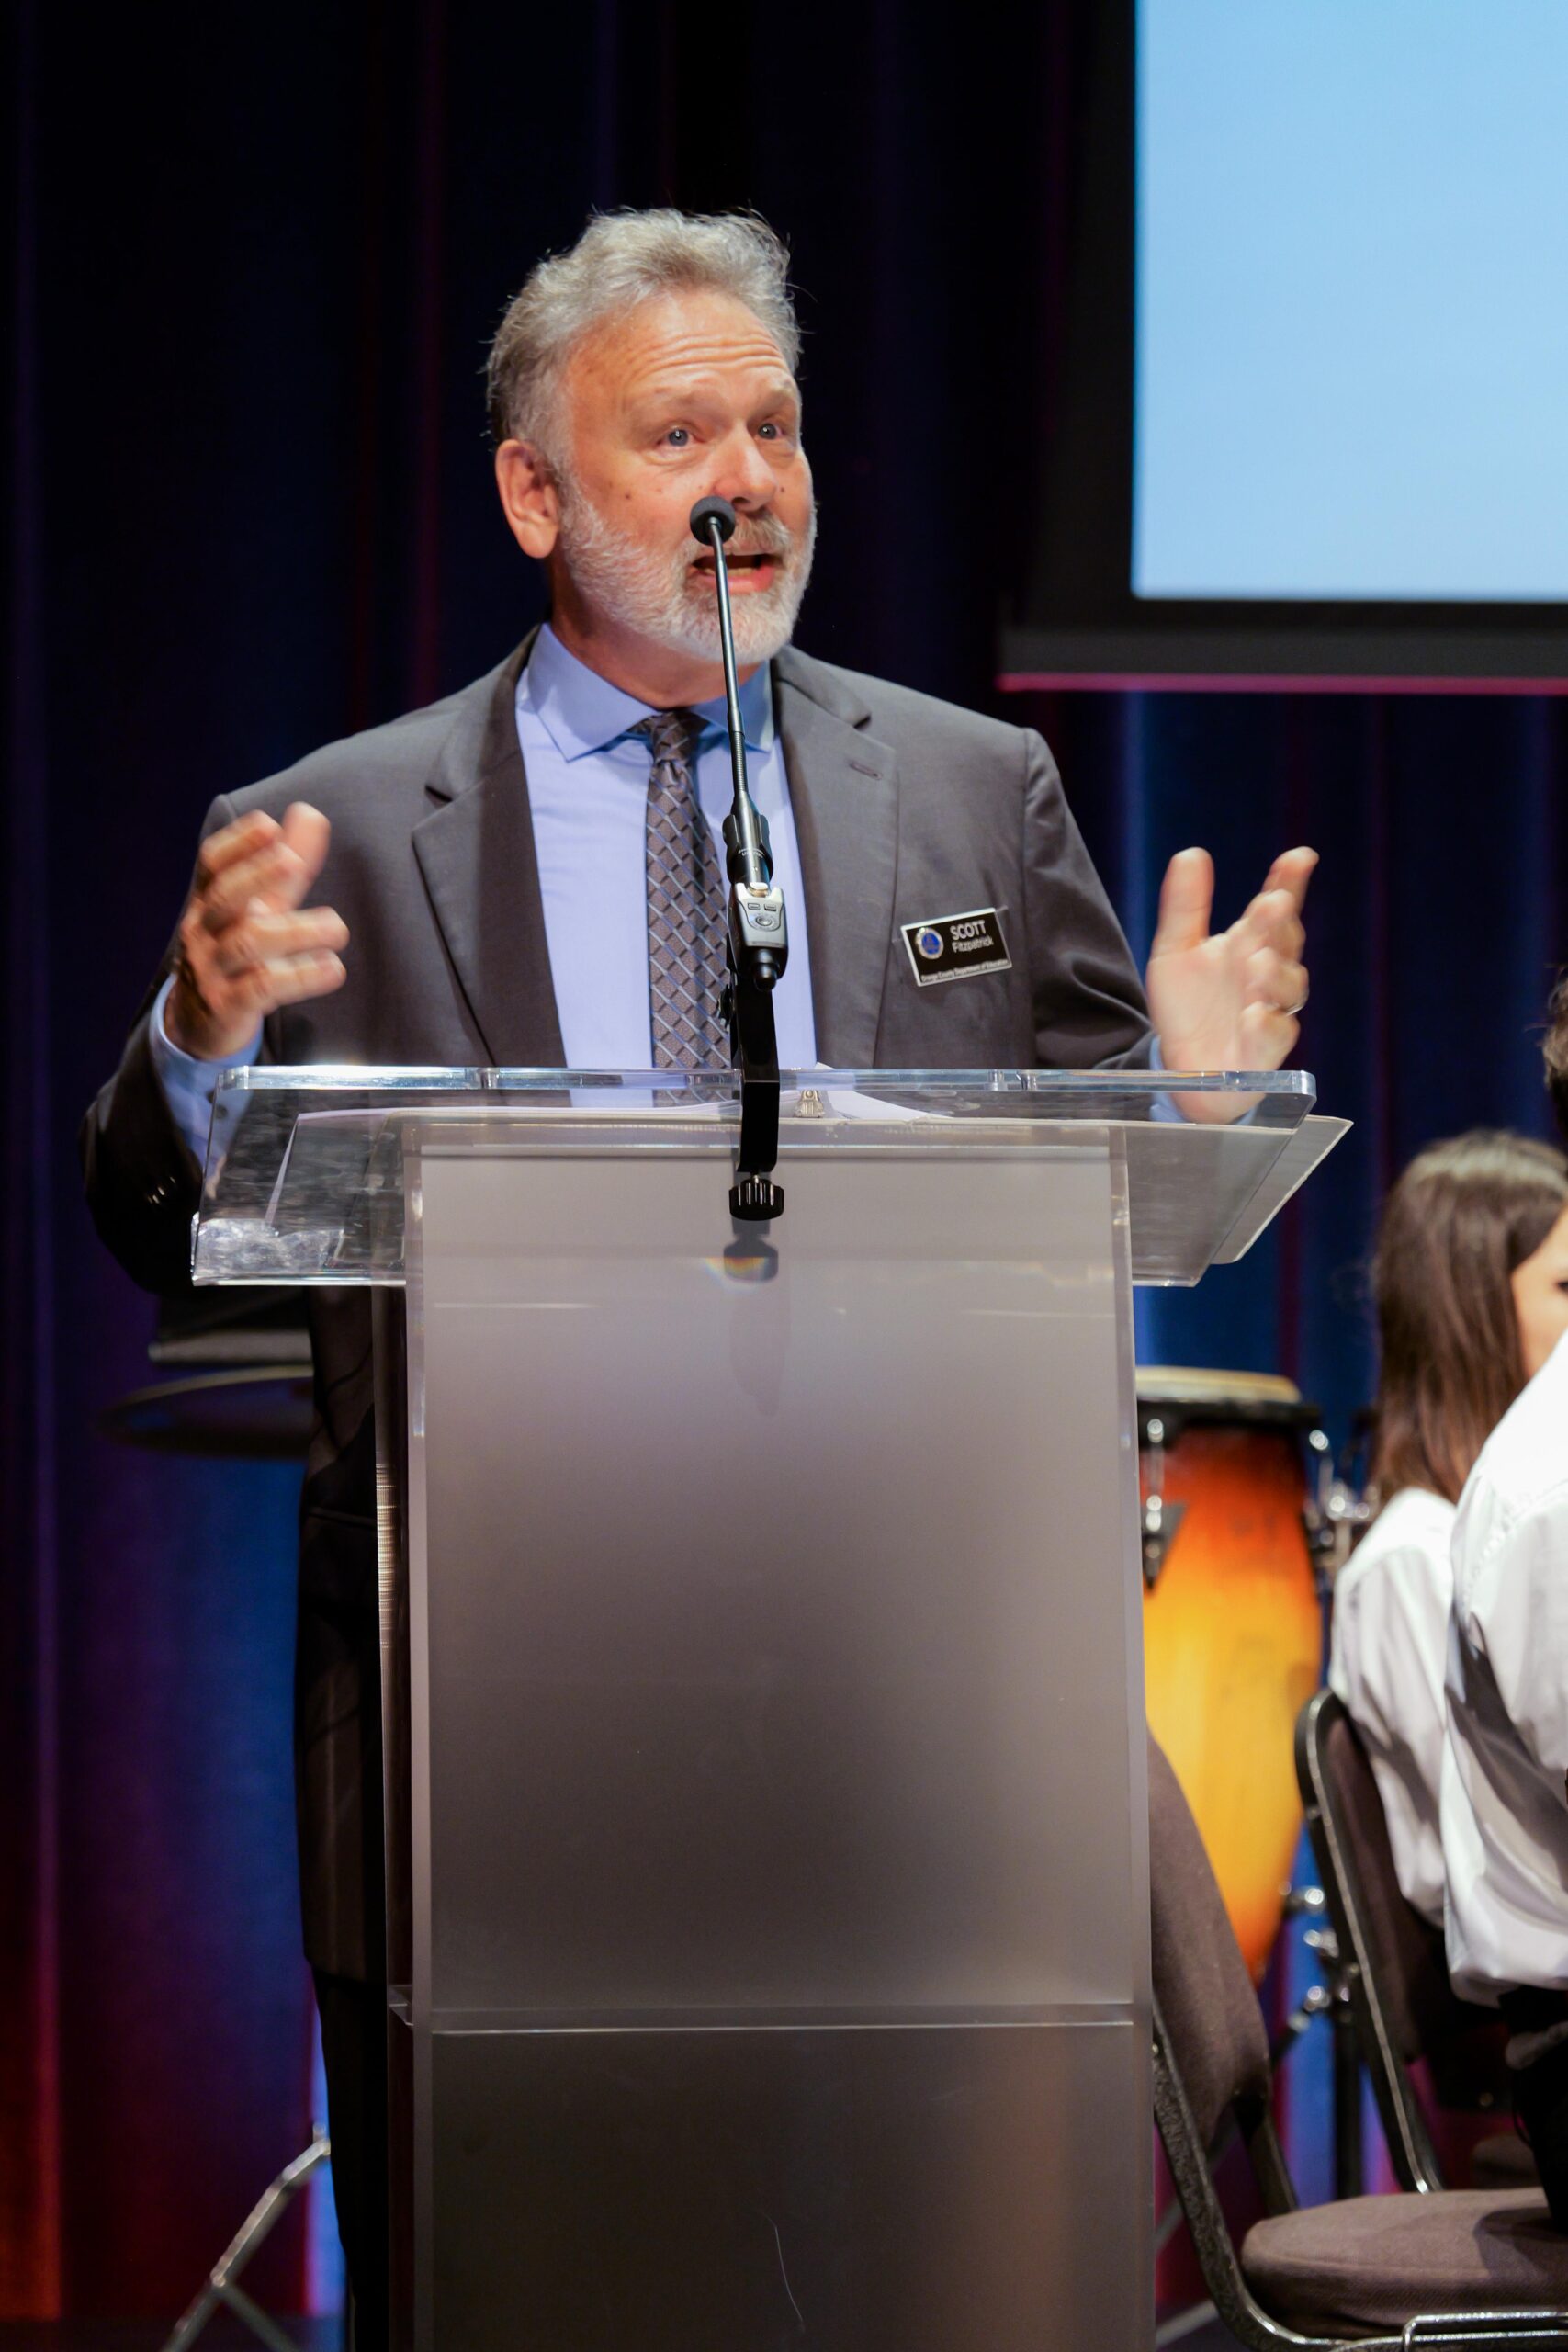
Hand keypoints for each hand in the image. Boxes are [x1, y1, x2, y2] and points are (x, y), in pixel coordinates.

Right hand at [166, 803, 347, 1059]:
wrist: (201, 1022)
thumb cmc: (238, 953)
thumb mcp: (261, 907)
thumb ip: (287, 864)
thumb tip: (310, 812)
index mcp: (210, 901)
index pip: (212, 865)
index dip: (238, 844)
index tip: (269, 825)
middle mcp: (204, 931)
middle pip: (224, 897)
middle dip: (257, 876)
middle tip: (292, 862)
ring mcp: (213, 970)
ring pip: (247, 943)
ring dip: (295, 932)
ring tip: (337, 928)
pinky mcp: (229, 1007)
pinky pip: (260, 988)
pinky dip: (299, 977)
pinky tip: (332, 968)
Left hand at [1145, 846, 1316, 1112]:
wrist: (1178, 1066)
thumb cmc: (1187, 1007)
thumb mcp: (1174, 952)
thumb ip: (1184, 906)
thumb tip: (1191, 853)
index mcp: (1250, 943)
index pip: (1276, 907)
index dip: (1289, 882)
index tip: (1299, 857)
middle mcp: (1267, 974)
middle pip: (1286, 943)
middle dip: (1281, 924)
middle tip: (1272, 904)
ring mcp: (1270, 1011)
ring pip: (1289, 989)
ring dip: (1275, 974)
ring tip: (1256, 962)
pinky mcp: (1263, 1051)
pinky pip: (1274, 1035)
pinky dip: (1266, 1025)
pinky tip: (1253, 1014)